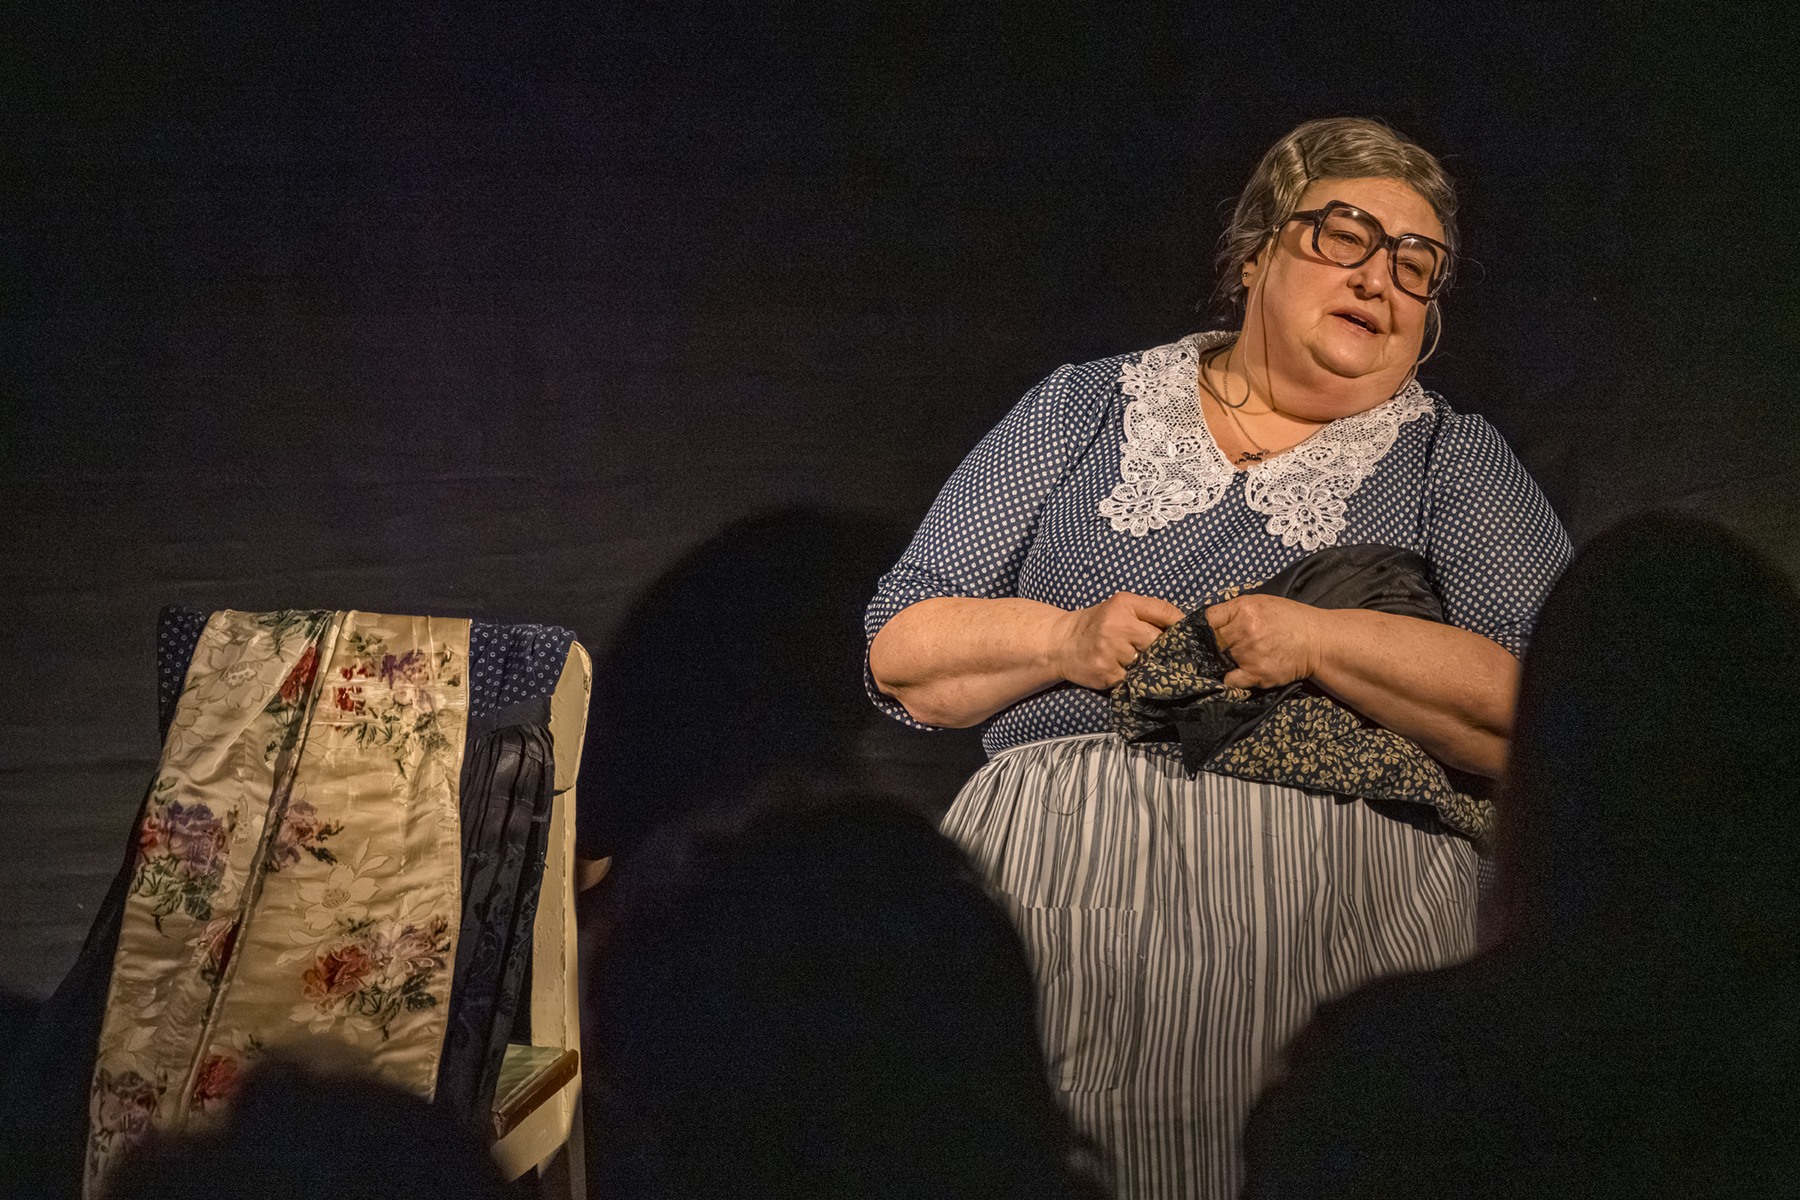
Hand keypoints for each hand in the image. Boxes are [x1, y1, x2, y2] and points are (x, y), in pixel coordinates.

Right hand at [1052, 591, 1184, 689]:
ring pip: (1147, 662)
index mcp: (1124, 603)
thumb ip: (1148, 613)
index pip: (1165, 611)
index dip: (1181, 623)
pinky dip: (1131, 678)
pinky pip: (1132, 678)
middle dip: (1160, 648)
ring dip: (1145, 665)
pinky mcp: (1106, 672)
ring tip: (1131, 660)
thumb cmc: (1098, 625)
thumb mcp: (1120, 608)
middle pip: (1159, 641)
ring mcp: (1110, 650)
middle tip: (1155, 652)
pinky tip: (1120, 670)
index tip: (1189, 633)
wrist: (1061, 643)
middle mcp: (1117, 624)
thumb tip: (1185, 627)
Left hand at [1206, 594, 1321, 688]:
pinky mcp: (1257, 673)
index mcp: (1243, 609)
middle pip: (1212, 642)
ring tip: (1245, 656)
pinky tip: (1242, 672)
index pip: (1207, 619)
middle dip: (1215, 646)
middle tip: (1227, 646)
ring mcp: (1250, 653)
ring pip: (1220, 661)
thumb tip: (1207, 622)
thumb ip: (1233, 611)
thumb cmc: (1288, 620)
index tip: (1208, 633)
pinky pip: (1230, 680)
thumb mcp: (1260, 604)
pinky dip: (1232, 679)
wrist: (1318, 641)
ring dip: (1226, 661)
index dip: (1205, 628)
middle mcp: (1244, 630)